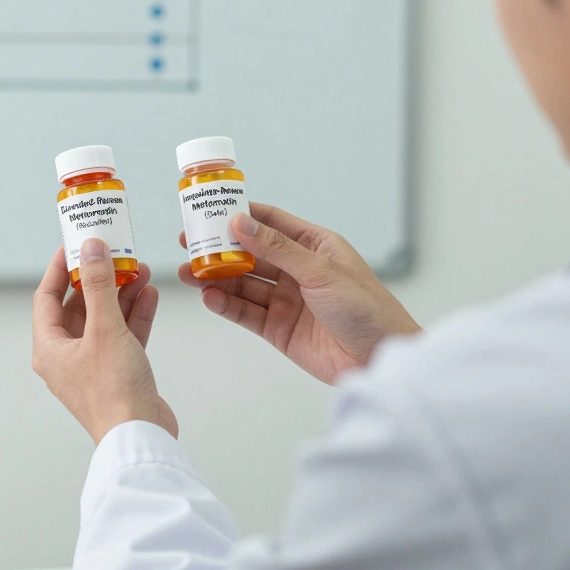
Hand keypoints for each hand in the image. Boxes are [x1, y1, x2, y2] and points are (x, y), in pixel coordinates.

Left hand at [32, 240, 177, 444]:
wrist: (141, 435)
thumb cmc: (114, 391)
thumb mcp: (105, 328)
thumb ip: (99, 285)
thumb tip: (91, 250)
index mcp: (50, 348)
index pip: (47, 297)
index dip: (59, 268)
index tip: (74, 245)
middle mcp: (67, 356)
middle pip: (79, 306)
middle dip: (99, 279)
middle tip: (116, 255)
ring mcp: (93, 365)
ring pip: (104, 319)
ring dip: (121, 294)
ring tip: (140, 270)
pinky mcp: (117, 372)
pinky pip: (122, 335)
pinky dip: (134, 315)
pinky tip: (149, 295)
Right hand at [180, 203, 421, 384]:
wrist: (380, 360)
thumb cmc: (366, 309)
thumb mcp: (321, 271)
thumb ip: (278, 248)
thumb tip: (242, 223)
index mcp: (315, 247)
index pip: (271, 223)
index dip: (241, 215)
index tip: (210, 209)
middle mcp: (299, 271)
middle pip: (251, 254)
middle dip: (220, 249)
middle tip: (189, 243)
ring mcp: (288, 301)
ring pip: (245, 285)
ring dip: (217, 278)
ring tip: (189, 273)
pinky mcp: (280, 329)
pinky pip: (248, 313)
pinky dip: (227, 305)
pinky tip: (209, 297)